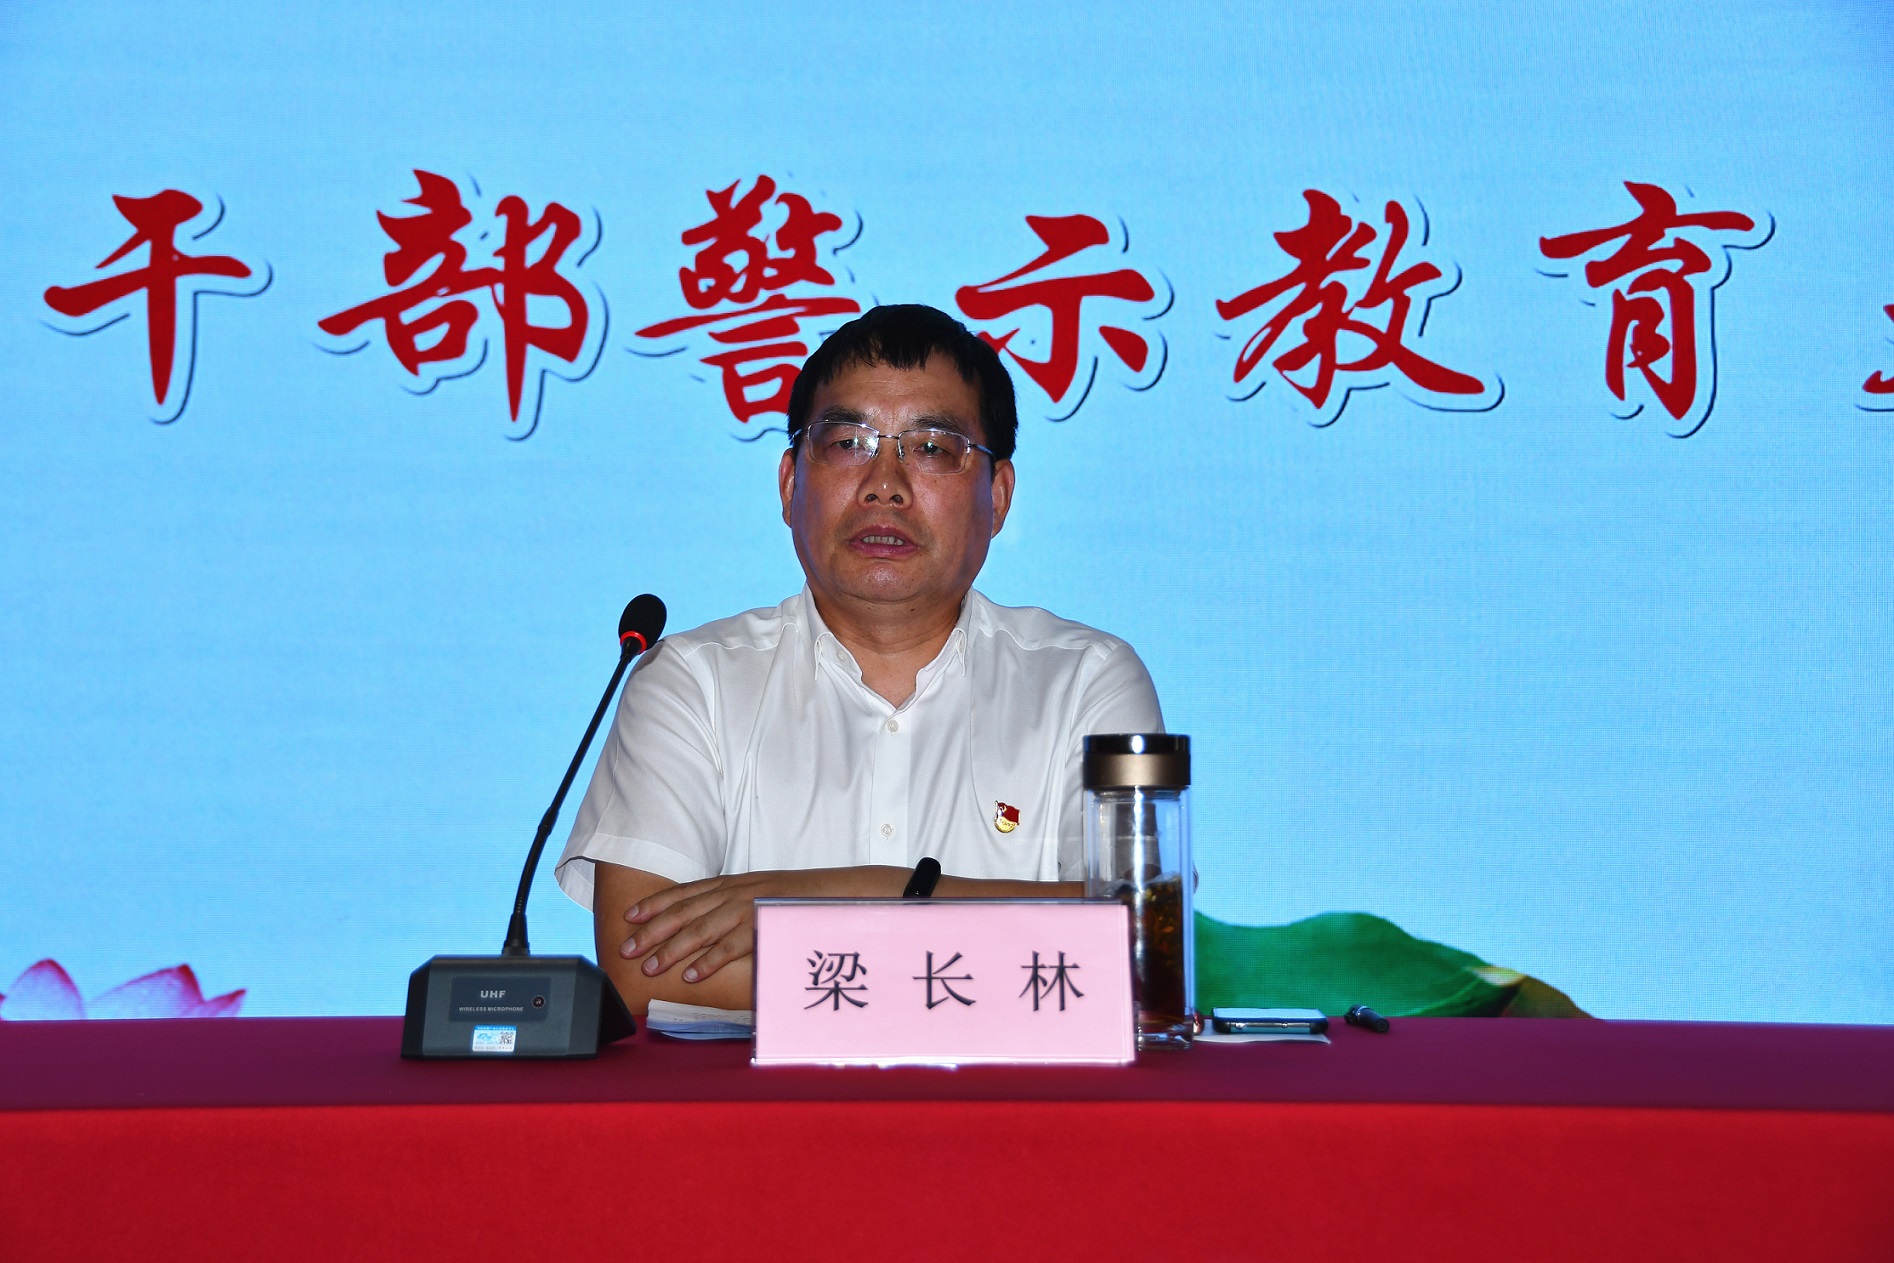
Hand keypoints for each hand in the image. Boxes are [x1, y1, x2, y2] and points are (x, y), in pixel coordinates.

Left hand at [621, 866, 904, 982]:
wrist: (852, 891)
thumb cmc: (811, 900)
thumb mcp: (771, 897)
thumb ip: (745, 907)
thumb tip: (723, 929)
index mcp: (741, 881)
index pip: (690, 890)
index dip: (658, 902)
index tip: (631, 915)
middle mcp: (741, 889)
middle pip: (687, 908)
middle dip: (654, 928)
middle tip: (626, 947)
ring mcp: (754, 905)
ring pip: (703, 926)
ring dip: (672, 947)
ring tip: (649, 966)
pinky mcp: (768, 923)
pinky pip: (732, 944)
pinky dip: (708, 960)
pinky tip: (689, 975)